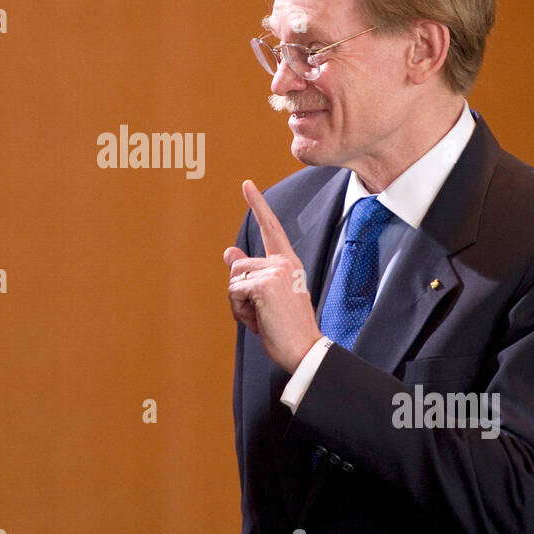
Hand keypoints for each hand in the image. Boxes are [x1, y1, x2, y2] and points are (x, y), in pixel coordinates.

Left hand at [224, 179, 324, 373]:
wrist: (304, 349)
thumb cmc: (287, 327)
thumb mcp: (268, 296)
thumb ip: (250, 272)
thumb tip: (228, 251)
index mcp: (288, 263)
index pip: (271, 228)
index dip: (258, 205)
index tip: (247, 184)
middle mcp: (283, 262)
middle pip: (238, 265)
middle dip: (240, 293)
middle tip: (262, 313)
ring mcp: (274, 272)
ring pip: (234, 280)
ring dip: (239, 305)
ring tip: (262, 317)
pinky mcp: (263, 284)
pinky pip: (234, 293)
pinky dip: (239, 312)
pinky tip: (260, 321)